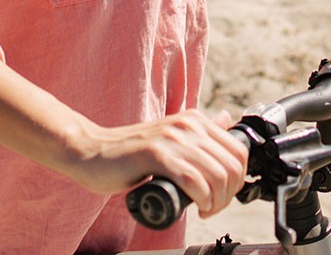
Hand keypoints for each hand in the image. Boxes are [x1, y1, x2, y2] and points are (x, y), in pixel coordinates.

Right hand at [62, 108, 247, 217]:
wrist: (91, 151)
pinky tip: (196, 207)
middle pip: (232, 165)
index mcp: (195, 120)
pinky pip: (192, 179)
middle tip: (212, 208)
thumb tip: (225, 120)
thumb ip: (198, 131)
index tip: (223, 196)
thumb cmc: (129, 153)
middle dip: (229, 195)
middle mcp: (187, 125)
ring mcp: (171, 138)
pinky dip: (201, 198)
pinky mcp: (155, 154)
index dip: (238, 180)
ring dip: (216, 201)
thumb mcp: (171, 137)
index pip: (238, 150)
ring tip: (204, 210)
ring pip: (216, 174)